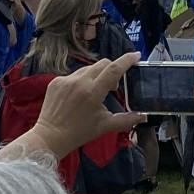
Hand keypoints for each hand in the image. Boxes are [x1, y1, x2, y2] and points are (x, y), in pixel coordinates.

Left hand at [27, 53, 147, 155]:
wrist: (49, 138)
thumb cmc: (79, 133)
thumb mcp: (105, 126)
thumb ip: (127, 120)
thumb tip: (144, 116)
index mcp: (93, 92)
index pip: (114, 68)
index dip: (127, 60)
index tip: (136, 56)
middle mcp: (79, 81)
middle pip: (103, 64)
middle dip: (113, 69)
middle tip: (114, 85)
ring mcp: (66, 80)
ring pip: (88, 68)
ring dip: (97, 75)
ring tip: (96, 91)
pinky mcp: (55, 81)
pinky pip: (74, 75)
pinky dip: (81, 80)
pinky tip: (79, 95)